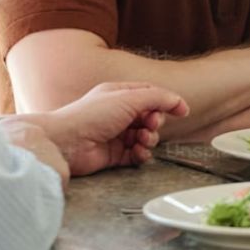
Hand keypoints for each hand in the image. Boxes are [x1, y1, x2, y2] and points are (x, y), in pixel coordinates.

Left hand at [31, 82, 189, 176]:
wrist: (66, 143)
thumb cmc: (91, 116)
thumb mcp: (129, 98)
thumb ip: (157, 98)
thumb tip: (178, 102)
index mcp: (120, 95)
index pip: (150, 95)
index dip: (167, 102)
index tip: (182, 111)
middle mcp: (118, 114)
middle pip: (150, 117)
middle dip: (155, 122)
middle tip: (150, 125)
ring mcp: (116, 135)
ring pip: (145, 137)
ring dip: (150, 139)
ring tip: (143, 140)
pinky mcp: (114, 155)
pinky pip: (136, 154)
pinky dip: (142, 154)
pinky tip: (139, 153)